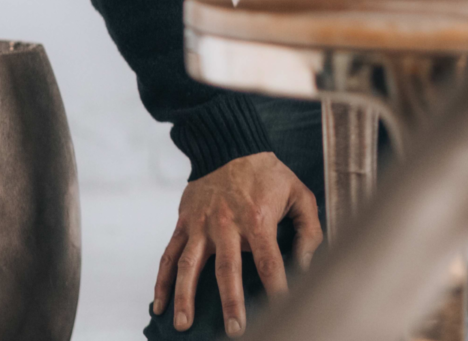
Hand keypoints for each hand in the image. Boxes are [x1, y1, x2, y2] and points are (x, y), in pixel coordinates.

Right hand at [154, 152, 323, 336]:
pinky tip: (159, 305)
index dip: (277, 288)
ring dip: (185, 297)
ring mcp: (201, 225)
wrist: (231, 145)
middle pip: (228, 270)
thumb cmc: (270, 176)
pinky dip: (160, 281)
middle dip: (231, 303)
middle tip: (236, 330)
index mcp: (258, 219)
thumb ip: (309, 229)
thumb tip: (306, 264)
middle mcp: (227, 224)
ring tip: (183, 325)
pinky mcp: (184, 223)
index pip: (269, 262)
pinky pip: (169, 254)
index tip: (283, 310)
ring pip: (189, 266)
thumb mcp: (299, 193)